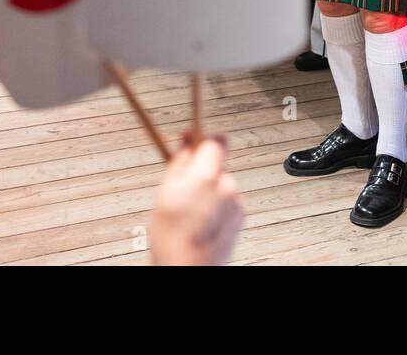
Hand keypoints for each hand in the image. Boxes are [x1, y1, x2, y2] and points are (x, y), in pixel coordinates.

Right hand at [149, 133, 243, 265]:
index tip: (195, 143)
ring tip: (191, 211)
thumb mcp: (166, 190)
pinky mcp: (240, 217)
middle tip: (184, 187)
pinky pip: (228, 202)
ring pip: (223, 184)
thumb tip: (187, 138)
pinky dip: (218, 206)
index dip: (205, 140)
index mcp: (207, 175)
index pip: (217, 140)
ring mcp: (236, 202)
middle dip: (203, 170)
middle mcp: (227, 185)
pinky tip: (202, 221)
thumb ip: (180, 159)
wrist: (188, 268)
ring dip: (210, 190)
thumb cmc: (173, 235)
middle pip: (218, 164)